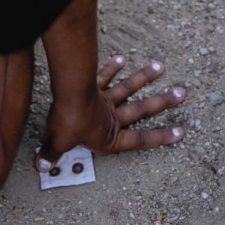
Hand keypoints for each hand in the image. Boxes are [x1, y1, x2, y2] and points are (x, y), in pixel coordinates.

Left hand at [40, 55, 184, 162]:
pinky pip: (104, 76)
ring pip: (129, 88)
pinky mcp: (94, 86)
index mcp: (109, 137)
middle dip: (163, 102)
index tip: (180, 133)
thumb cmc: (68, 124)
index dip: (160, 138)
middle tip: (182, 92)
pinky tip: (121, 58)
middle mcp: (112, 118)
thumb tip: (41, 165)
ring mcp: (105, 100)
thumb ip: (51, 154)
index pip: (140, 140)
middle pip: (142, 109)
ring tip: (161, 67)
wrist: (67, 97)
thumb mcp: (59, 144)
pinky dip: (112, 67)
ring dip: (145, 77)